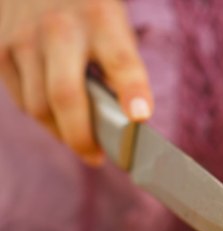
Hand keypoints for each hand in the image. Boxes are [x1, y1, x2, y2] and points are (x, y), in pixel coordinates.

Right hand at [0, 0, 152, 165]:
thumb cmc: (88, 13)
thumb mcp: (113, 27)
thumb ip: (119, 69)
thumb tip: (123, 124)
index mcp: (101, 19)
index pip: (121, 61)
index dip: (132, 91)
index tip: (140, 117)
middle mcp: (60, 28)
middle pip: (66, 96)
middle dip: (82, 137)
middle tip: (96, 157)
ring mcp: (24, 39)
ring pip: (40, 107)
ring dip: (62, 132)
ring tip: (80, 139)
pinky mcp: (0, 49)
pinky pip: (22, 101)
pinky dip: (43, 117)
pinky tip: (57, 116)